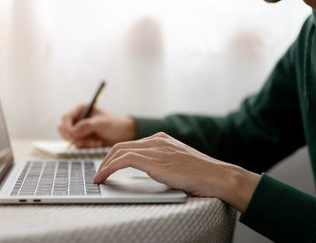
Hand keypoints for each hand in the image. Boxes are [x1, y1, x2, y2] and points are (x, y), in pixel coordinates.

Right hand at [57, 104, 136, 147]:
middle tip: (82, 142)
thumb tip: (73, 132)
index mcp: (81, 109)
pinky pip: (78, 145)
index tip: (71, 135)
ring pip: (71, 139)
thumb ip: (87, 126)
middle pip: (64, 128)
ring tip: (96, 142)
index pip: (66, 117)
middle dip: (74, 137)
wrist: (123, 135)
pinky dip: (86, 146)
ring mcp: (79, 129)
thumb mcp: (101, 123)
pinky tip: (97, 143)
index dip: (66, 127)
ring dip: (83, 142)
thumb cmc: (114, 124)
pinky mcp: (82, 139)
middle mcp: (78, 118)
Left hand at [93, 132, 259, 211]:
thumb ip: (163, 162)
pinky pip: (124, 160)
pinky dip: (109, 168)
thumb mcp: (178, 163)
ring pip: (119, 151)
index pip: (131, 144)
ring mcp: (155, 148)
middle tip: (99, 172)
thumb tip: (151, 170)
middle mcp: (157, 140)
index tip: (107, 166)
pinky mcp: (154, 160)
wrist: (217, 176)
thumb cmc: (202, 174)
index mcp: (162, 139)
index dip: (115, 155)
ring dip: (104, 165)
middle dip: (106, 159)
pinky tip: (104, 177)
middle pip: (121, 145)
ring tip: (98, 177)